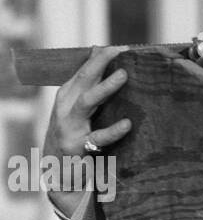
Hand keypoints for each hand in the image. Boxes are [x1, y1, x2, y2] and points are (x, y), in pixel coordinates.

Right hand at [44, 45, 131, 216]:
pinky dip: (113, 131)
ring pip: (87, 102)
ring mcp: (70, 127)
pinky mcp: (78, 147)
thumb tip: (98, 50)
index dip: (99, 59)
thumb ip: (87, 83)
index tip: (119, 48)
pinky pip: (98, 138)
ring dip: (105, 87)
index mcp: (66, 96)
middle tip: (120, 53)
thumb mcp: (75, 107)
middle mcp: (65, 108)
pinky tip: (127, 124)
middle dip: (100, 64)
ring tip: (123, 75)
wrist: (57, 171)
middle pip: (83, 80)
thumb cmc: (72, 133)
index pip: (82, 72)